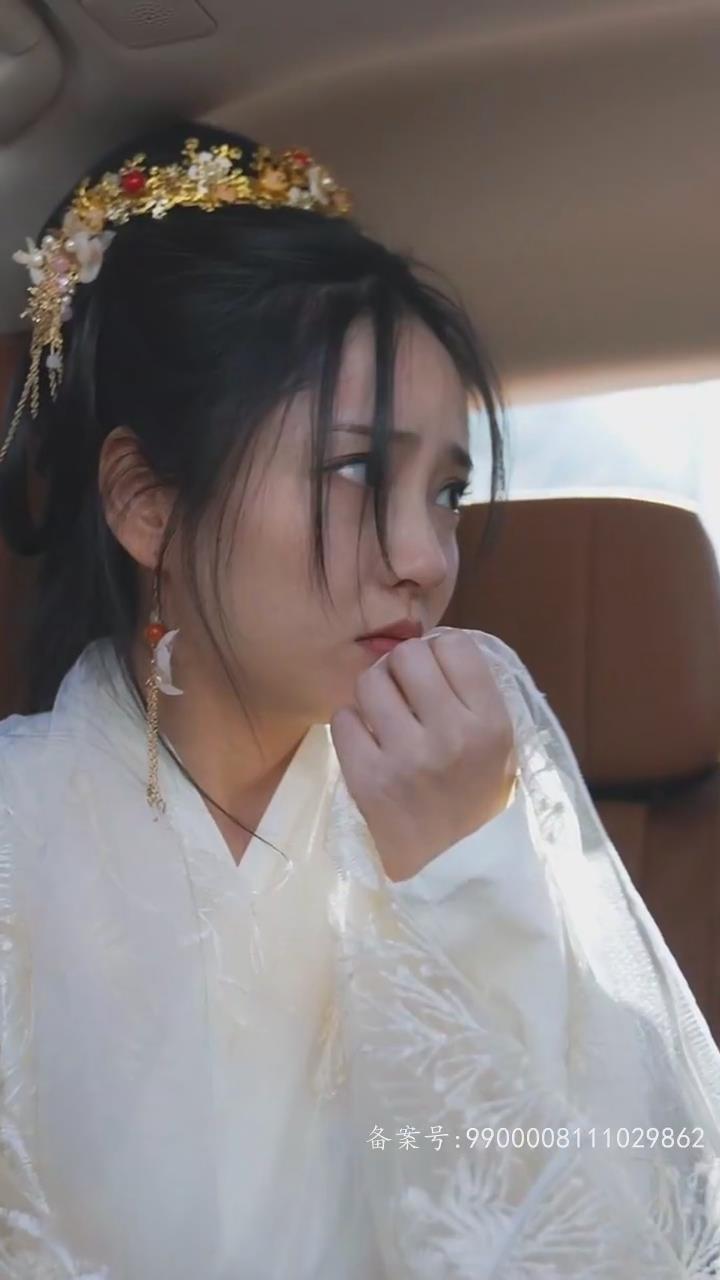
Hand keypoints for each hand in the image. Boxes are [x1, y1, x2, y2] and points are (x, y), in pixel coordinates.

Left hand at [330, 631, 516, 881]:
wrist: (454, 868)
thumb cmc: (478, 798)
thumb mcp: (500, 744)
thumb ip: (474, 694)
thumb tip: (434, 645)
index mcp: (489, 722)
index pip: (455, 646)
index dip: (440, 651)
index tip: (435, 672)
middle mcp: (449, 734)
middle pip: (409, 655)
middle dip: (403, 667)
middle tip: (405, 690)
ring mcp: (405, 756)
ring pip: (371, 681)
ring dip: (375, 692)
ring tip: (385, 715)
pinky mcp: (367, 777)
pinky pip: (343, 719)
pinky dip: (352, 724)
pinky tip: (368, 742)